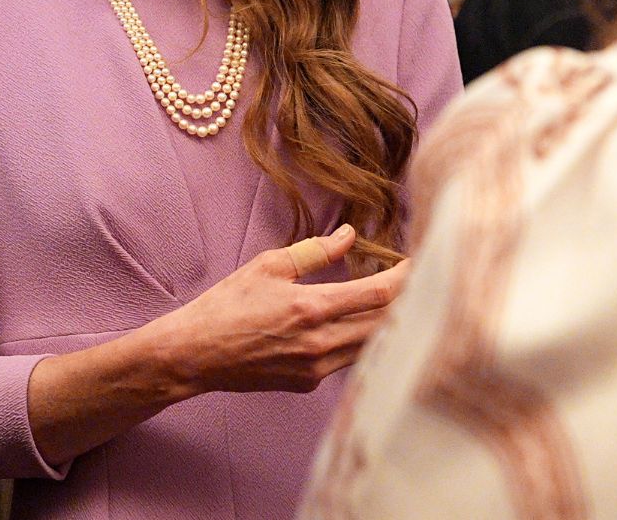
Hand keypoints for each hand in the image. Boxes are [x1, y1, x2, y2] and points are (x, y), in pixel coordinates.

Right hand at [155, 225, 411, 395]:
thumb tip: (351, 235)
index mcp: (311, 308)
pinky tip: (366, 324)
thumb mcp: (269, 266)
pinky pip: (349, 360)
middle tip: (422, 279)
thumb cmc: (227, 305)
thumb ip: (316, 251)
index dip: (407, 277)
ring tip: (401, 299)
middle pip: (386, 325)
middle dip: (408, 301)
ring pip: (371, 346)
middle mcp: (319, 343)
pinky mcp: (309, 382)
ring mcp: (316, 367)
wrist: (194, 355)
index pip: (379, 295)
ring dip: (388, 323)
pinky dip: (363, 341)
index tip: (419, 261)